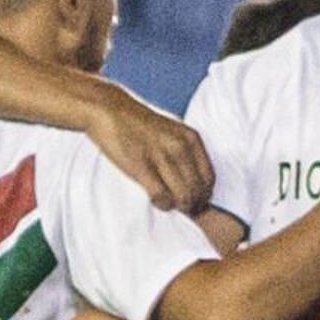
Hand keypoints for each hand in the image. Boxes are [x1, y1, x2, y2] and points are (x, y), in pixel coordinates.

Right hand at [89, 90, 215, 213]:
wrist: (110, 110)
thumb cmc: (142, 126)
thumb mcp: (174, 133)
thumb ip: (188, 154)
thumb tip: (199, 187)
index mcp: (191, 138)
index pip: (209, 179)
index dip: (204, 197)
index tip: (195, 203)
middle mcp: (180, 146)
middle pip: (197, 191)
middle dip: (191, 206)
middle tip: (181, 209)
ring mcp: (161, 155)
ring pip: (183, 197)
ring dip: (177, 206)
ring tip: (167, 202)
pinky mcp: (141, 165)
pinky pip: (161, 196)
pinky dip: (161, 204)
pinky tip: (156, 199)